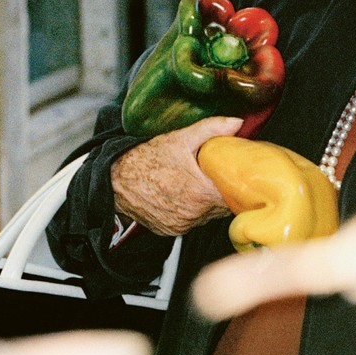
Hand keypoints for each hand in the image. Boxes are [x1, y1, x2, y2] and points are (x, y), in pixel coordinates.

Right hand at [111, 116, 243, 235]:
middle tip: (220, 176)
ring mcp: (181, 225)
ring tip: (202, 183)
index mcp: (200, 193)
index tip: (239, 175)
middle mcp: (192, 214)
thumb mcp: (182, 138)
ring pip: (208, 216)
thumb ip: (213, 129)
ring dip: (208, 203)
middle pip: (222, 207)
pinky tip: (186, 195)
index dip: (239, 186)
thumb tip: (237, 123)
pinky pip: (191, 223)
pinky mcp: (170, 231)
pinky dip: (193, 211)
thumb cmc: (146, 159)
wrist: (116, 179)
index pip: (234, 197)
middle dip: (224, 192)